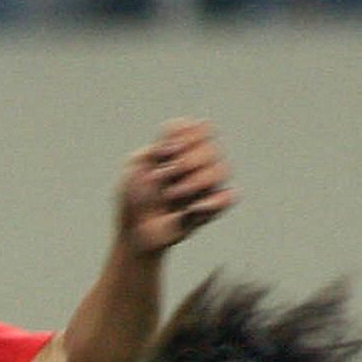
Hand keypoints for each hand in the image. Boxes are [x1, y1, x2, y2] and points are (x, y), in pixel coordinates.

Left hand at [117, 119, 234, 255]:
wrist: (135, 232)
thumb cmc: (133, 199)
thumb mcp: (135, 166)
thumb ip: (160, 144)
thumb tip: (187, 128)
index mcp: (182, 148)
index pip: (202, 128)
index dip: (187, 137)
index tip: (164, 151)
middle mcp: (199, 163)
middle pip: (212, 149)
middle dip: (188, 161)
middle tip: (162, 176)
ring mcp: (208, 185)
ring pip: (222, 170)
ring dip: (195, 181)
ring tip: (171, 195)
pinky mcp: (213, 207)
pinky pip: (229, 197)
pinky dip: (214, 201)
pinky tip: (193, 208)